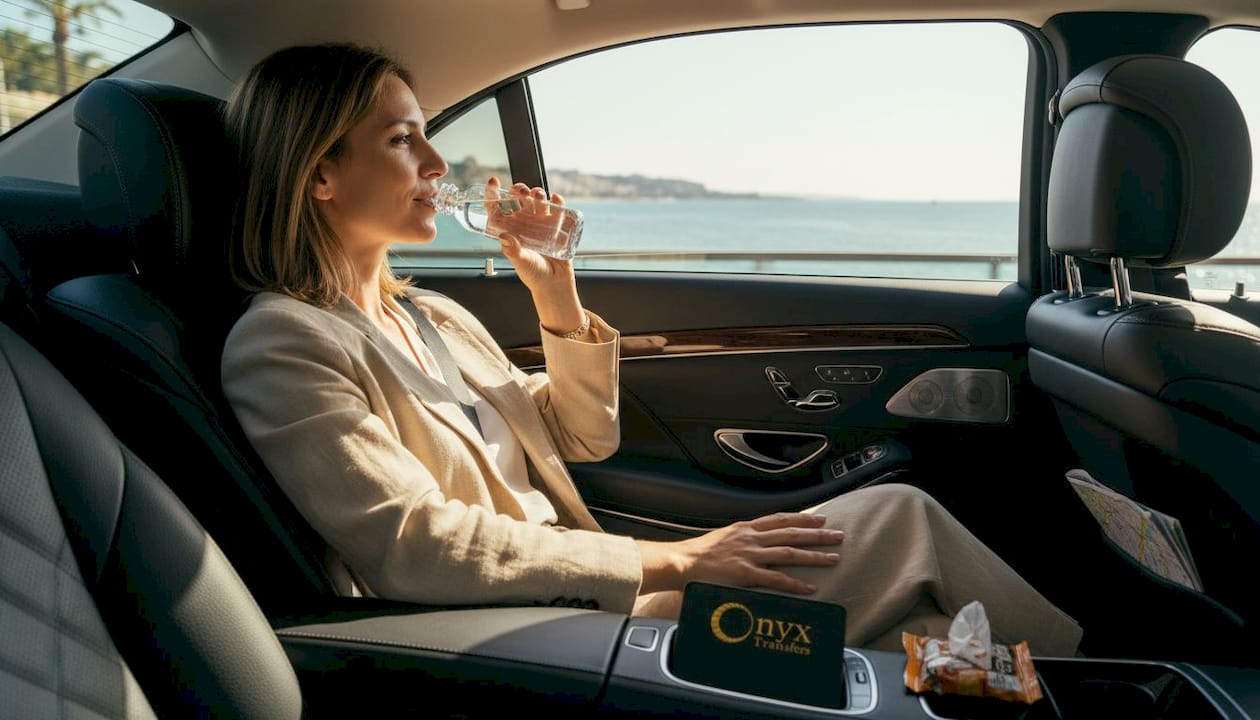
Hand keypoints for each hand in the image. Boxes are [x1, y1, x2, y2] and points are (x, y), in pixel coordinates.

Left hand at [486, 177, 584, 334]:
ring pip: (537, 200)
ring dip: (537, 193)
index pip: (497, 208)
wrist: (555, 284)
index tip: (493, 183)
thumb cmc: (534, 275)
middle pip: (518, 199)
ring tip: (538, 196)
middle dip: (519, 190)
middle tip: (521, 191)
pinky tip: (555, 199)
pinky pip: (556, 208)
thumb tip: (505, 238)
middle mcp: (523, 223)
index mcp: (509, 229)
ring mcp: (540, 222)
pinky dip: (556, 201)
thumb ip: (513, 251)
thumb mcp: (521, 263)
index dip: (493, 194)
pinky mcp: (556, 225)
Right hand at [636, 513, 844, 595]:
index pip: (780, 519)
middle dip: (818, 534)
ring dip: (814, 555)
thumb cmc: (698, 554)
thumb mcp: (722, 538)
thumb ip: (741, 539)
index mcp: (745, 528)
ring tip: (834, 558)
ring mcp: (750, 555)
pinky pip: (776, 579)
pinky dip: (795, 583)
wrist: (680, 562)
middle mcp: (751, 538)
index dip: (802, 518)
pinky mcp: (746, 574)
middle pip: (792, 533)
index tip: (820, 518)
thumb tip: (753, 542)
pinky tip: (811, 587)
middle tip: (838, 535)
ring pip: (790, 553)